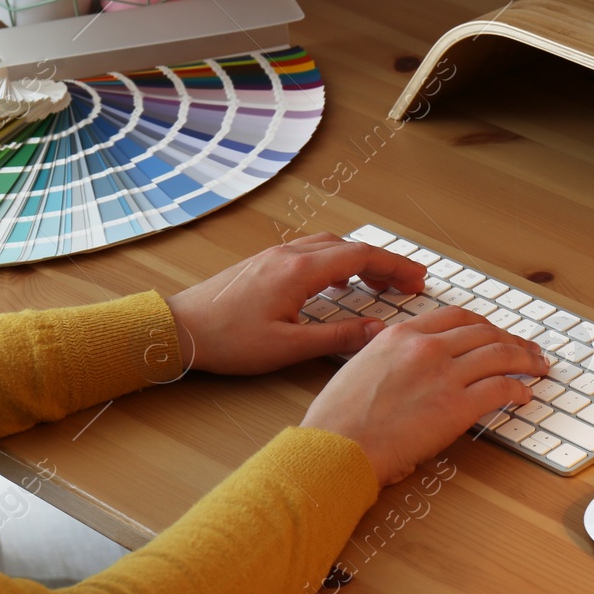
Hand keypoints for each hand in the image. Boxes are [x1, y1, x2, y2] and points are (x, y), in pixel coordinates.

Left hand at [164, 233, 427, 376]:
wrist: (175, 329)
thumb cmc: (227, 341)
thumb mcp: (288, 347)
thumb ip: (338, 336)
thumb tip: (379, 331)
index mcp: (300, 271)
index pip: (362, 257)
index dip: (396, 267)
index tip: (418, 280)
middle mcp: (290, 254)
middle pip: (350, 247)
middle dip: (384, 263)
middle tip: (406, 284)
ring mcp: (275, 255)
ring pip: (330, 245)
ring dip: (359, 260)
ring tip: (376, 285)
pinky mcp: (263, 263)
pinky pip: (312, 251)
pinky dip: (336, 261)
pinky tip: (335, 284)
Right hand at [302, 306, 551, 484]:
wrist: (335, 450)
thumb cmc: (338, 421)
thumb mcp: (360, 368)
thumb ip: (388, 355)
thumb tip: (401, 356)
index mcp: (400, 335)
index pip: (455, 317)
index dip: (483, 325)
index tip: (495, 333)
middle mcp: (425, 347)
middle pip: (484, 332)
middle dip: (511, 339)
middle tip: (526, 349)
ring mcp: (443, 374)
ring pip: (500, 355)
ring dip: (525, 360)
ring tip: (538, 367)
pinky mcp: (456, 406)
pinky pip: (501, 388)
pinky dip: (519, 389)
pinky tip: (524, 395)